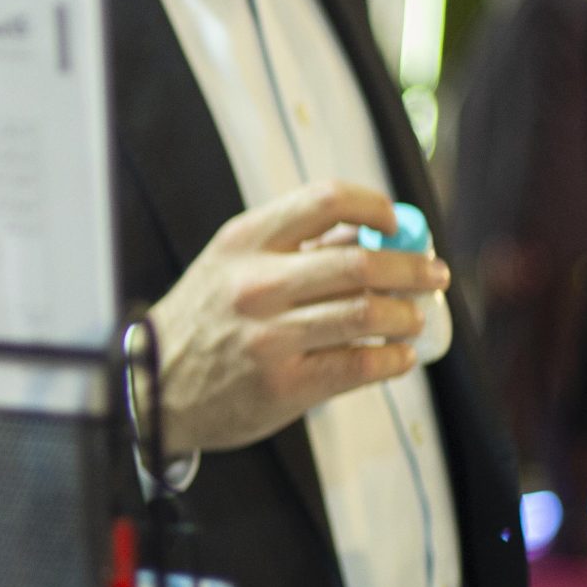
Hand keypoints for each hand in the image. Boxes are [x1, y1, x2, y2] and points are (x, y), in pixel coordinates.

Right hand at [149, 181, 448, 456]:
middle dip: (412, 267)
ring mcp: (269, 336)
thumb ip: (292, 248)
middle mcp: (255, 284)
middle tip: (433, 275)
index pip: (325, 200)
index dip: (374, 205)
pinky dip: (393, 359)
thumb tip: (375, 232)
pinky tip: (399, 356)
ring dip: (408, 315)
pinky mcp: (284, 384)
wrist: (153, 387)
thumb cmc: (205, 320)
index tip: (394, 221)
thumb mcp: (230, 266)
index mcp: (244, 241)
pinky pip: (360, 365)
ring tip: (414, 319)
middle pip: (360, 261)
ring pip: (367, 313)